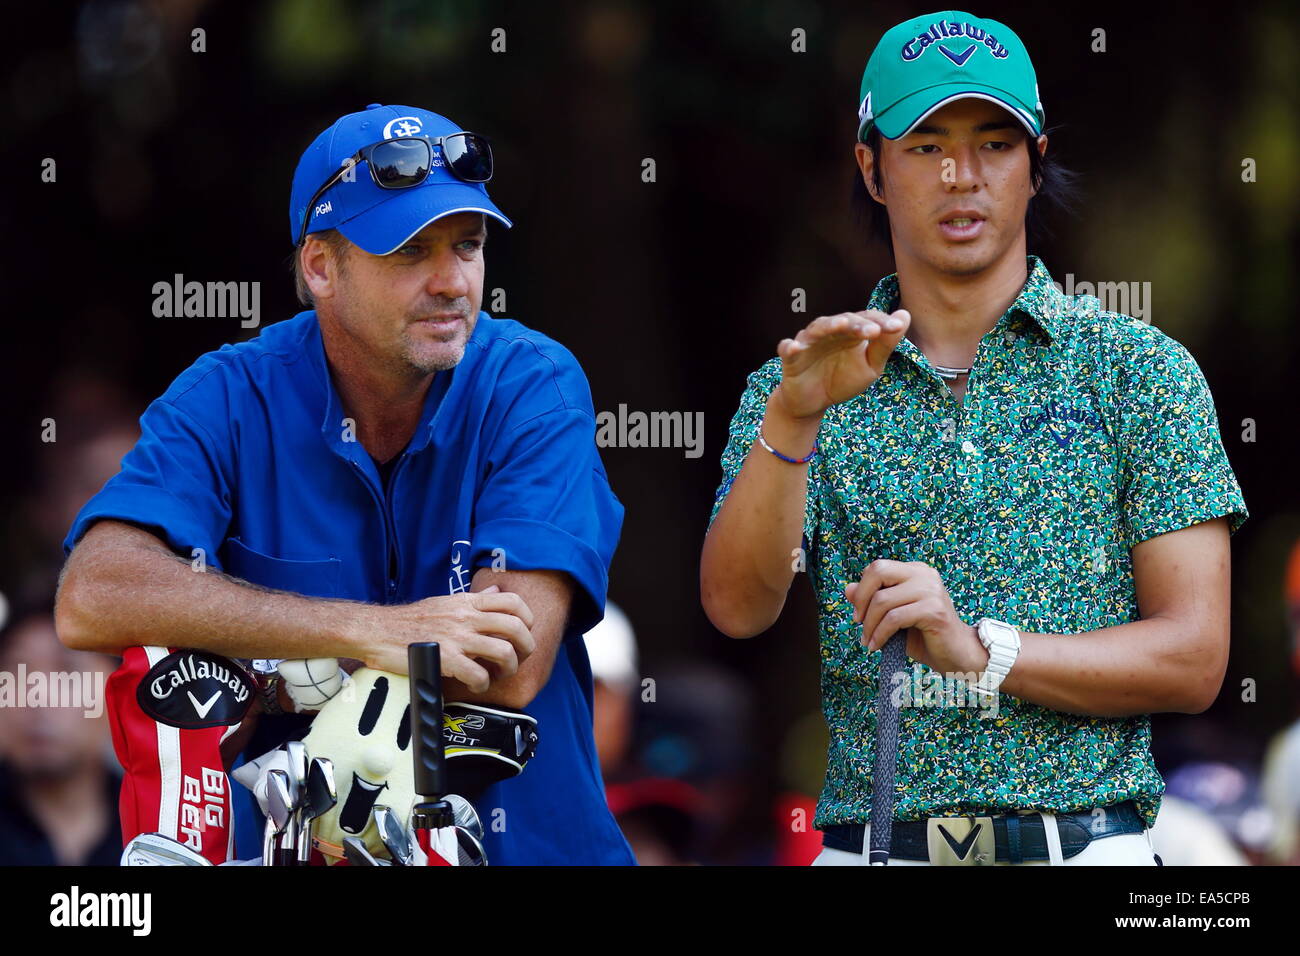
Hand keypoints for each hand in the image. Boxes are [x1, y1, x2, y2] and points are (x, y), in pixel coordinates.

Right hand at [356, 585, 535, 690]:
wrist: (377, 631)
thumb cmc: (410, 620)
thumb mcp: (446, 601)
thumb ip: (474, 599)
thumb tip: (496, 590)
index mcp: (467, 602)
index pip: (512, 602)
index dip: (527, 618)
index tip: (523, 633)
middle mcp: (466, 617)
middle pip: (517, 627)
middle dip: (525, 648)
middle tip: (516, 659)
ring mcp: (457, 638)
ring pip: (504, 652)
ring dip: (508, 668)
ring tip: (498, 674)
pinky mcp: (445, 659)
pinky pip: (479, 675)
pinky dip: (483, 684)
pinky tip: (476, 685)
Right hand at [773, 309, 910, 420]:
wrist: (814, 402)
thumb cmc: (843, 379)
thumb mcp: (870, 366)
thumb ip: (885, 344)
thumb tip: (904, 315)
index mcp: (851, 331)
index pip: (867, 319)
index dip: (881, 322)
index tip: (896, 328)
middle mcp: (830, 332)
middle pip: (844, 321)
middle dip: (858, 325)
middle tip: (873, 331)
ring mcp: (809, 343)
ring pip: (817, 329)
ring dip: (829, 326)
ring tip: (841, 325)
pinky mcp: (791, 358)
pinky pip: (788, 349)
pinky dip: (790, 347)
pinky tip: (795, 347)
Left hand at [844, 560, 985, 674]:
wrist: (955, 654)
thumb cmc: (923, 635)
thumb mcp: (893, 615)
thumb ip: (873, 600)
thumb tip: (848, 589)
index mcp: (915, 571)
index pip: (878, 567)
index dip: (862, 589)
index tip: (858, 613)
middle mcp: (924, 574)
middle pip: (879, 572)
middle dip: (862, 600)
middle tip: (859, 623)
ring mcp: (931, 590)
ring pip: (883, 600)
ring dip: (870, 625)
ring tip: (869, 641)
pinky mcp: (934, 610)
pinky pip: (894, 618)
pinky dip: (880, 634)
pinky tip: (877, 646)